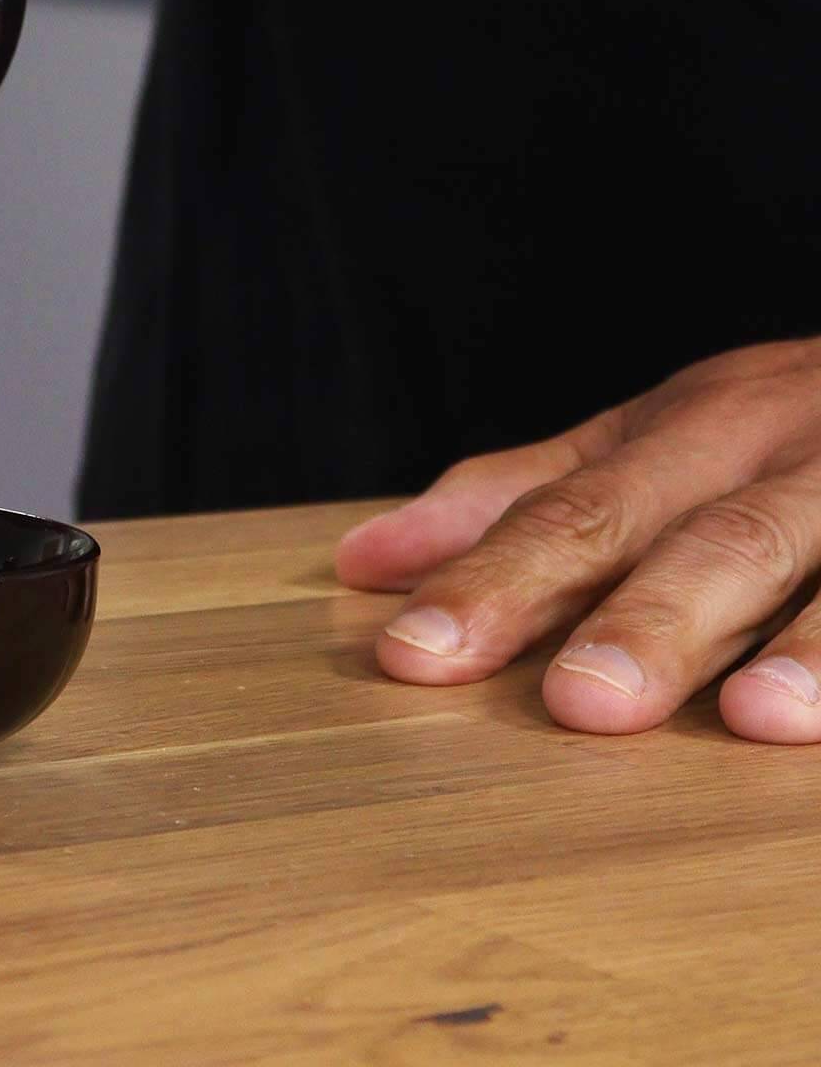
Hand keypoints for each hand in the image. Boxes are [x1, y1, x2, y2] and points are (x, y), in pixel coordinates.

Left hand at [335, 339, 820, 740]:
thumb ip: (515, 497)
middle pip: (690, 530)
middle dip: (634, 615)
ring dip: (788, 639)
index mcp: (683, 428)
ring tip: (741, 716)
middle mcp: (771, 445)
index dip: (493, 577)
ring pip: (801, 551)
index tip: (410, 652)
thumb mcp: (647, 439)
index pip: (570, 506)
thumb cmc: (778, 424)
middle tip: (575, 702)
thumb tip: (362, 561)